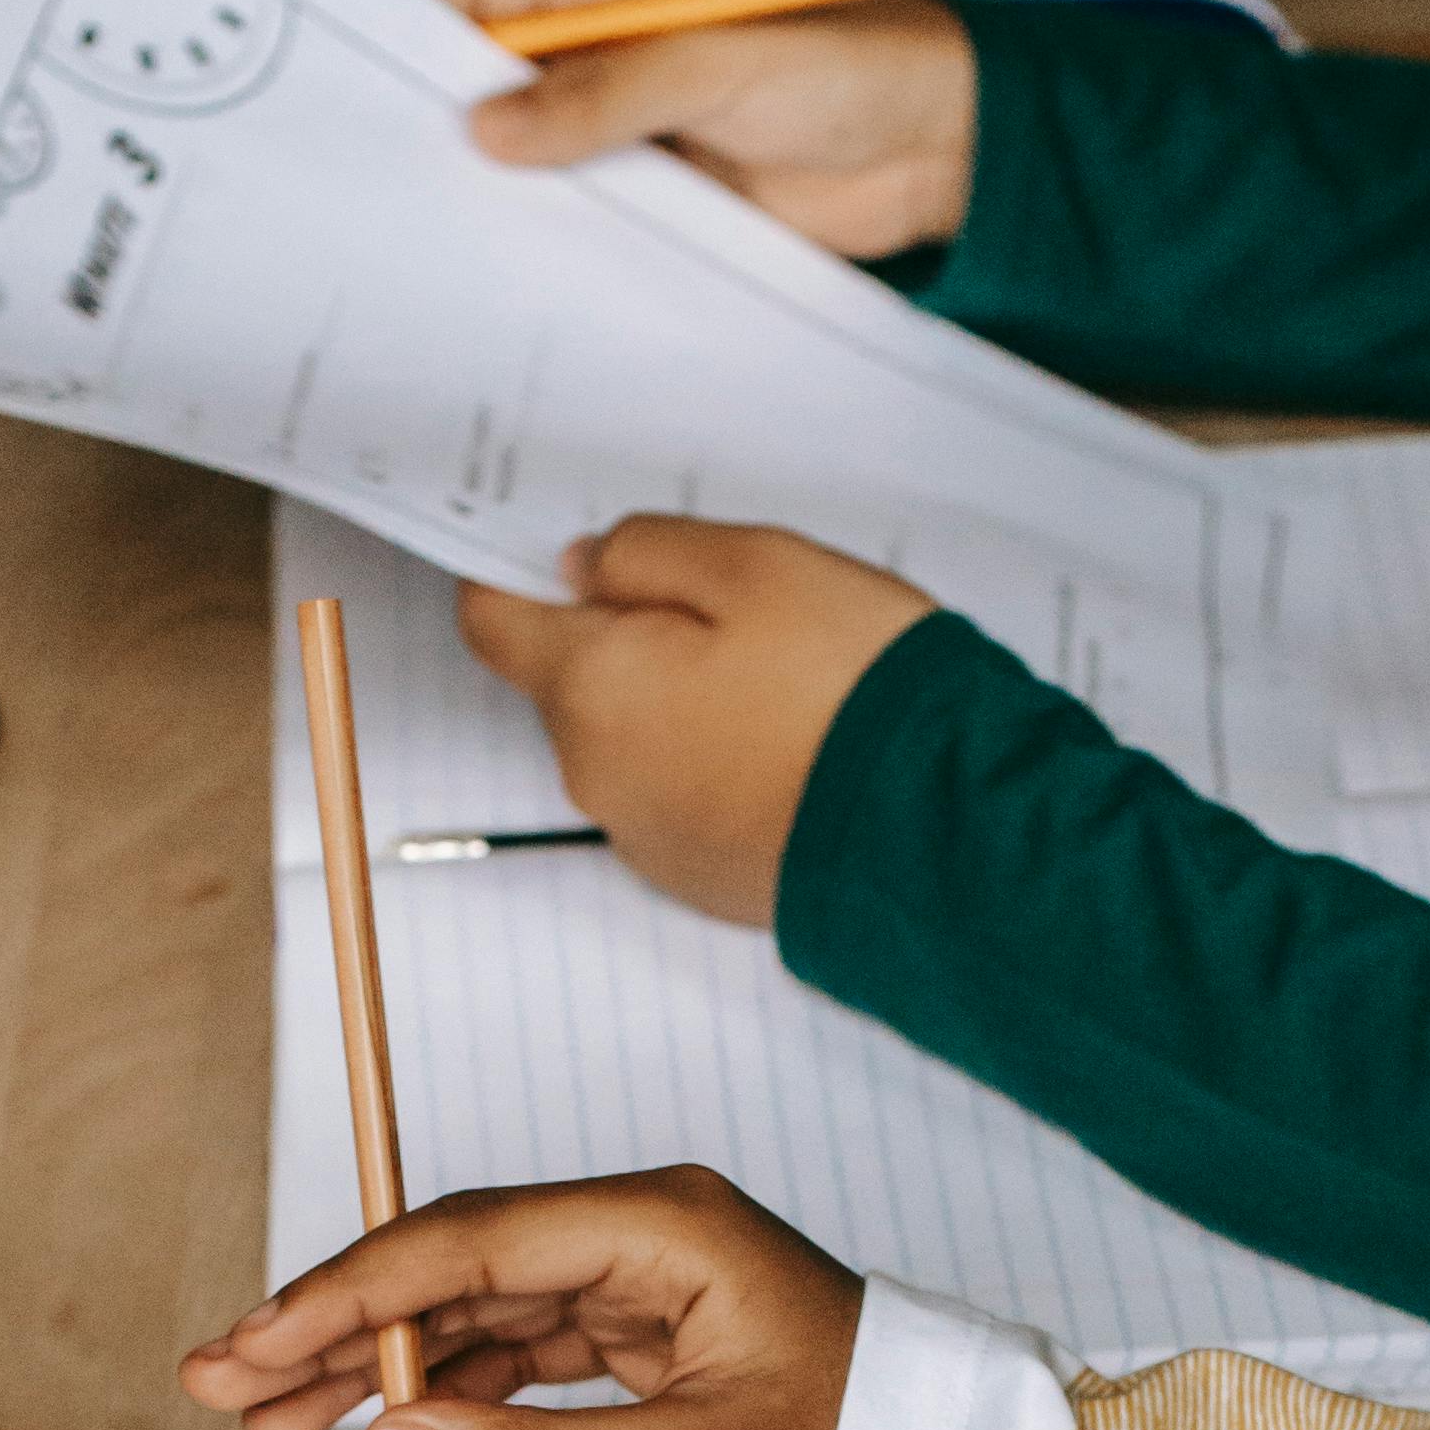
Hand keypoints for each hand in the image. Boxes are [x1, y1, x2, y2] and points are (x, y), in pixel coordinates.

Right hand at [180, 1169, 861, 1429]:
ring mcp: (632, 1285)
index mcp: (662, 1226)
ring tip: (268, 1425)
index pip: (470, 1241)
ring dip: (371, 1371)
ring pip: (467, 1317)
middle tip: (222, 1381)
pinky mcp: (634, 1339)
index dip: (353, 1291)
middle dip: (333, 1328)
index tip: (262, 1339)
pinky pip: (510, 1357)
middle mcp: (637, 1235)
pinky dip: (438, 1398)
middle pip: (449, 1268)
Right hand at [421, 0, 980, 259]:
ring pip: (533, 154)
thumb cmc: (851, 63)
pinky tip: (510, 274)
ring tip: (429, 233)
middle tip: (381, 168)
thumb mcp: (721, 62)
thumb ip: (610, 92)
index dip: (423, 14)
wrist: (939, 149)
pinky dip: (548, 243)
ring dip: (492, 189)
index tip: (366, 68)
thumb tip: (493, 128)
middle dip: (440, 113)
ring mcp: (634, 128)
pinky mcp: (664, 200)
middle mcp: (613, 50)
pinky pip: (585, 219)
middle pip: (496, 72)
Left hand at [456, 520, 930, 928]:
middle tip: (731, 611)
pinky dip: (716, 765)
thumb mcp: (754, 566)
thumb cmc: (852, 695)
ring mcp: (647, 838)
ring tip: (778, 683)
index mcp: (591, 689)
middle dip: (630, 637)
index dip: (521, 574)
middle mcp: (597, 776)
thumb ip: (646, 551)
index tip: (568, 553)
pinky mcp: (699, 878)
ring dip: (679, 703)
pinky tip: (790, 746)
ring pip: (632, 742)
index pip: (494, 621)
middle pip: (573, 683)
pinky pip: (682, 799)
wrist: (935, 836)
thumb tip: (586, 565)